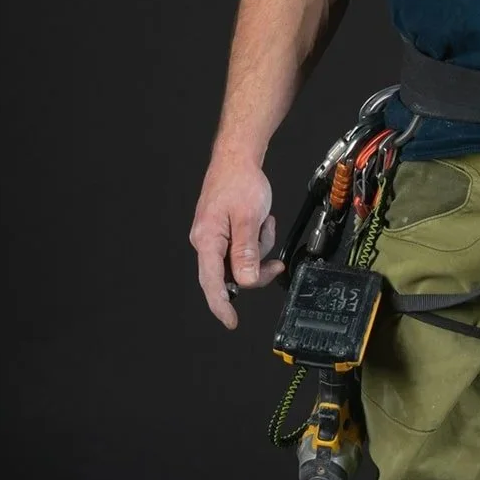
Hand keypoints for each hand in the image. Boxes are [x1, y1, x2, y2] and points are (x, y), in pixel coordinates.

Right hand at [189, 155, 284, 329]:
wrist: (236, 158)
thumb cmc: (239, 182)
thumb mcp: (249, 218)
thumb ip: (246, 252)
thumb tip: (245, 281)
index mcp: (206, 240)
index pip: (212, 282)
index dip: (221, 305)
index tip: (231, 321)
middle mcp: (205, 241)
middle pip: (230, 274)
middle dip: (255, 269)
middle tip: (274, 264)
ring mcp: (213, 237)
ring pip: (239, 261)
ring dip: (258, 249)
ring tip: (264, 225)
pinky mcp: (222, 232)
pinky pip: (240, 248)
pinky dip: (255, 240)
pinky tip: (261, 223)